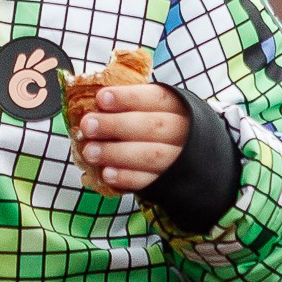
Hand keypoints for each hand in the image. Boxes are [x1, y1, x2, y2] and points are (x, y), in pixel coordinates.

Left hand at [76, 72, 191, 196]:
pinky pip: (149, 182)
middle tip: (88, 125)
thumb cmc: (161, 131)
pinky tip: (107, 173)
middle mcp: (182, 133)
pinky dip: (126, 178)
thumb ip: (130, 107)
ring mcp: (178, 160)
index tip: (101, 98)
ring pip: (150, 155)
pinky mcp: (169, 183)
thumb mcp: (155, 111)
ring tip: (90, 151)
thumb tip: (93, 101)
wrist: (192, 165)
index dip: (128, 97)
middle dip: (116, 125)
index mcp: (178, 108)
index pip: (156, 98)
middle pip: (152, 126)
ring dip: (116, 153)